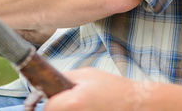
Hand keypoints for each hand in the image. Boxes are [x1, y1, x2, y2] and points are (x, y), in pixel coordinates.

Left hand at [43, 68, 159, 110]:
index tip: (49, 99)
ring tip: (80, 105)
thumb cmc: (113, 88)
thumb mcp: (87, 74)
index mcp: (73, 102)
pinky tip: (88, 108)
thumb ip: (64, 77)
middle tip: (67, 103)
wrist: (135, 104)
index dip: (46, 102)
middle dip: (56, 109)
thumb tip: (45, 81)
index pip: (46, 108)